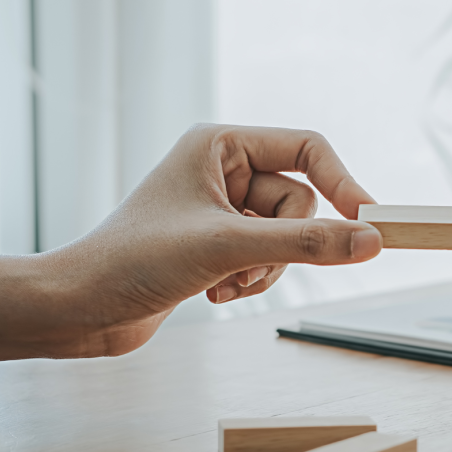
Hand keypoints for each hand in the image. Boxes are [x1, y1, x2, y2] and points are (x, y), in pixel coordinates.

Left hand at [0, 124, 382, 363]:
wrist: (80, 307)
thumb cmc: (134, 260)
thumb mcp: (228, 247)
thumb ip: (305, 243)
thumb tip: (371, 241)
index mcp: (220, 144)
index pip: (307, 149)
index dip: (343, 183)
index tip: (370, 223)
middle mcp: (223, 170)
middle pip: (301, 203)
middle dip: (280, 245)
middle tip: (242, 264)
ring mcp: (222, 209)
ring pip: (287, 238)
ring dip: (263, 269)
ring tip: (222, 282)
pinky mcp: (219, 245)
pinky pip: (268, 259)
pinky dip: (250, 281)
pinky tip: (214, 292)